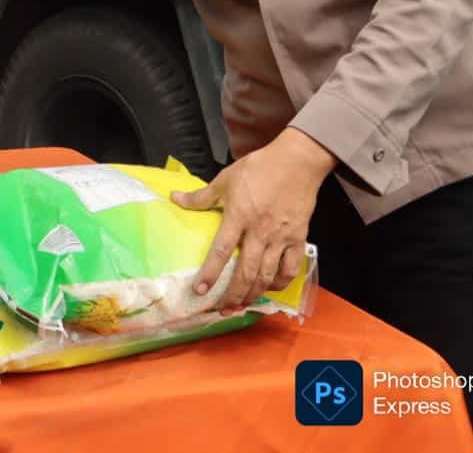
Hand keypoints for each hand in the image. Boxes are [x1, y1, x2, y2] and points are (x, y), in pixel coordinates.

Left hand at [170, 128, 336, 311]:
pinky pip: (290, 269)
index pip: (221, 251)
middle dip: (233, 295)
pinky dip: (280, 283)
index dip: (210, 273)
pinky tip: (269, 289)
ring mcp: (281, 238)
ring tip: (241, 306)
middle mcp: (260, 232)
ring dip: (253, 294)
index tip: (200, 291)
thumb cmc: (258, 168)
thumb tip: (174, 198)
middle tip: (221, 309)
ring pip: (267, 275)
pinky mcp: (298, 239)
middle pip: (246, 272)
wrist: (297, 162)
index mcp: (238, 217)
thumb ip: (201, 196)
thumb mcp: (225, 179)